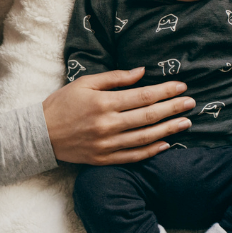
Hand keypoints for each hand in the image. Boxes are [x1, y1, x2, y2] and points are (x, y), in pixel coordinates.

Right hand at [42, 68, 194, 164]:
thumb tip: (142, 72)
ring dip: (168, 130)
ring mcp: (106, 145)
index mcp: (103, 103)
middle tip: (192, 103)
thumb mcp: (84, 83)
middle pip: (148, 117)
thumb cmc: (61, 104)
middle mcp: (107, 125)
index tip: (182, 86)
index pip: (142, 96)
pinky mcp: (103, 159)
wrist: (40, 134)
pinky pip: (133, 156)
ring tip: (186, 122)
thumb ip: (115, 78)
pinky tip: (166, 144)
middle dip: (173, 109)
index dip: (165, 91)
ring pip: (145, 137)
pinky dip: (151, 151)